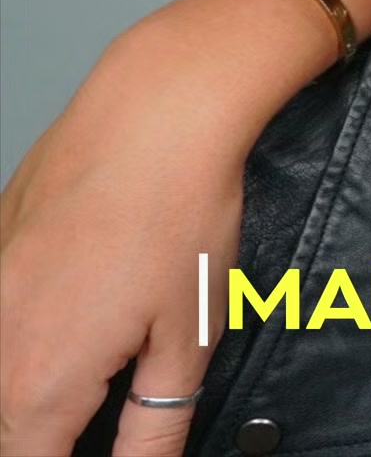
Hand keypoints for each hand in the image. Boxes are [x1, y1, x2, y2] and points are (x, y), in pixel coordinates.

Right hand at [1, 22, 248, 455]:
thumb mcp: (187, 339)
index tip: (103, 450)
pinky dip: (25, 334)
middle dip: (49, 433)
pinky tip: (80, 309)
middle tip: (103, 417)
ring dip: (36, 389)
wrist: (154, 113)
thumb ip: (155, 426)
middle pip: (6, 425)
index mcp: (39, 381)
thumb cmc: (180, 216)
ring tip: (93, 378)